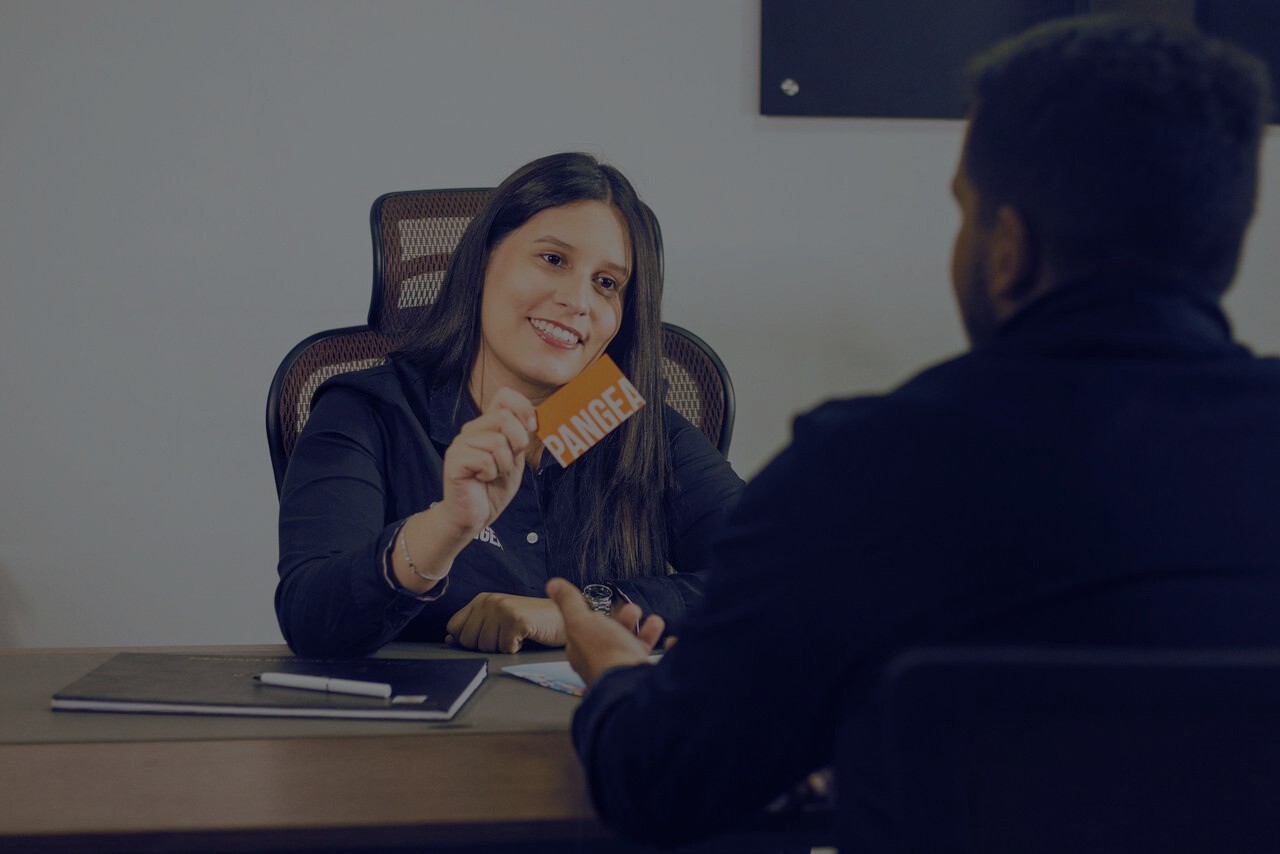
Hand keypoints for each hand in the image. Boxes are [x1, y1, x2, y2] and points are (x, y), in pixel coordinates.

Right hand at [437, 388, 536, 538]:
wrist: (473, 515)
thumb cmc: (493, 488)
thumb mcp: (516, 459)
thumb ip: (522, 438)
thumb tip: (534, 418)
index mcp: (487, 425)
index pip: (505, 396)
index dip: (523, 408)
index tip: (530, 429)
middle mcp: (472, 429)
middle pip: (505, 418)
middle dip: (517, 444)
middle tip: (507, 463)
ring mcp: (461, 443)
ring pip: (497, 442)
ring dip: (503, 465)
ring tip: (492, 475)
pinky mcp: (454, 460)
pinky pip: (485, 460)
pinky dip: (490, 474)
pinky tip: (481, 480)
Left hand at [445, 593, 566, 652]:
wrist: (561, 618)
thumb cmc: (531, 622)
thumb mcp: (498, 622)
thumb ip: (474, 628)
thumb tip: (449, 639)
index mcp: (481, 600)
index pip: (453, 627)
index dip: (467, 640)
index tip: (488, 636)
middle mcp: (489, 601)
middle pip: (467, 640)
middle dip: (486, 646)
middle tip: (506, 636)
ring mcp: (502, 608)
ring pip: (486, 647)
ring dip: (503, 648)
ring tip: (517, 635)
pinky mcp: (516, 619)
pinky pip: (504, 648)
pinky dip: (516, 649)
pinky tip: (525, 637)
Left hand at [546, 578, 664, 686]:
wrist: (632, 683)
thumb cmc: (605, 654)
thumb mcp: (581, 621)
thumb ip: (569, 603)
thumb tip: (553, 585)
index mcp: (585, 652)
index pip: (588, 632)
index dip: (597, 616)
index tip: (607, 606)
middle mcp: (604, 664)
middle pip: (615, 638)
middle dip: (626, 621)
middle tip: (634, 611)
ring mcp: (626, 673)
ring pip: (637, 650)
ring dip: (648, 632)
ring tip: (656, 621)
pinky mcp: (647, 679)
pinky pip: (661, 664)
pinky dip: (669, 650)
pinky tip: (674, 641)